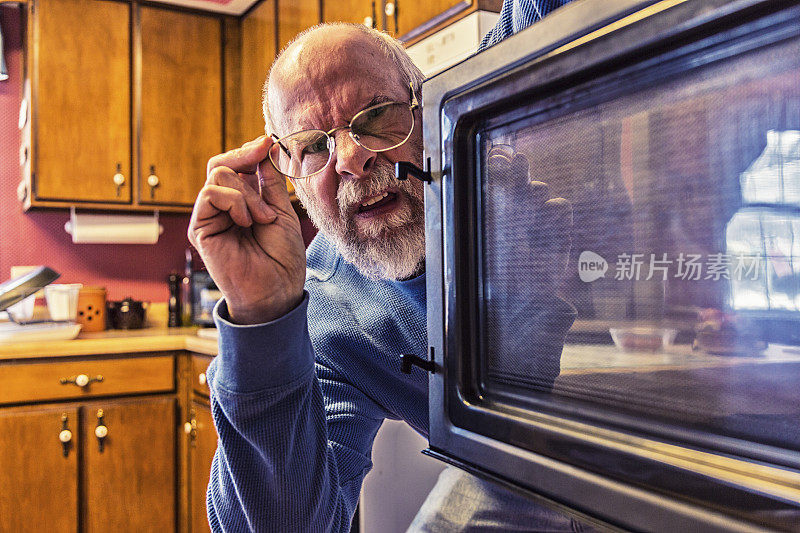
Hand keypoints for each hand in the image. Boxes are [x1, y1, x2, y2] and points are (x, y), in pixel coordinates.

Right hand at [188, 136, 306, 323]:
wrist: (276, 291)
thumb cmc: (282, 258)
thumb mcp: (282, 212)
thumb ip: (270, 183)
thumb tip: (265, 148)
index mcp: (243, 202)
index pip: (236, 165)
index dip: (250, 151)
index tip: (269, 143)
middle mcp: (223, 208)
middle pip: (220, 163)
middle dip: (243, 154)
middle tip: (263, 152)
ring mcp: (210, 217)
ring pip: (218, 175)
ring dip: (247, 192)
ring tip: (262, 218)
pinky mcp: (200, 228)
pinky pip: (210, 194)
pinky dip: (234, 201)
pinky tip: (247, 221)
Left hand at [486, 148, 572, 298]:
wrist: (525, 295)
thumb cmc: (500, 260)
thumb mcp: (495, 220)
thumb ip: (499, 188)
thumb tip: (499, 156)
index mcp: (489, 209)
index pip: (494, 175)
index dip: (500, 161)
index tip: (500, 154)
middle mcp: (512, 211)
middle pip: (519, 174)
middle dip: (518, 168)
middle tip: (516, 162)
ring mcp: (536, 219)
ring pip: (541, 188)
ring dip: (536, 195)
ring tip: (530, 211)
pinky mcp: (558, 230)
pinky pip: (562, 207)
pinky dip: (556, 215)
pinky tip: (549, 228)